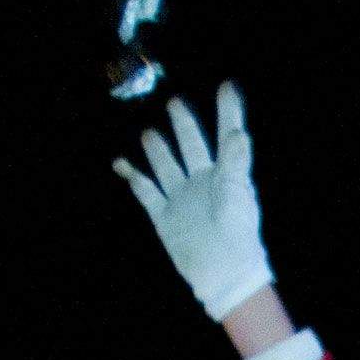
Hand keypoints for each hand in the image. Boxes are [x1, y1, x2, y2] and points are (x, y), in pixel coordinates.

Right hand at [113, 85, 273, 321]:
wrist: (222, 273)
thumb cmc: (237, 233)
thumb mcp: (236, 193)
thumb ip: (235, 161)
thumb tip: (238, 131)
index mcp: (224, 174)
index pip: (225, 136)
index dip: (227, 112)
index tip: (228, 86)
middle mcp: (201, 182)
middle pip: (191, 146)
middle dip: (183, 125)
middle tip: (176, 103)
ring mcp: (181, 198)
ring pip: (166, 166)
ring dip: (158, 149)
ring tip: (151, 133)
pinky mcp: (164, 216)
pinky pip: (145, 191)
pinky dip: (133, 176)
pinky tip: (121, 163)